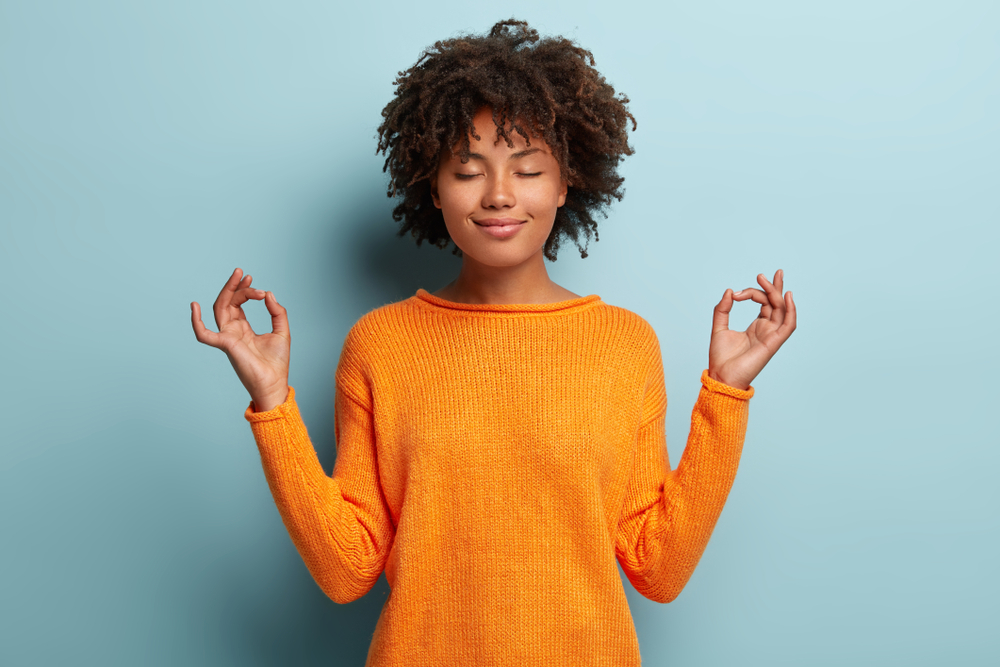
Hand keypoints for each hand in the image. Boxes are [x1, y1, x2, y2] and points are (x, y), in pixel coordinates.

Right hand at [191, 268, 290, 410]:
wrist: (274, 383)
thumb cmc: (276, 362)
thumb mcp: (282, 331)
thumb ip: (277, 312)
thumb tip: (269, 293)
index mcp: (243, 329)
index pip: (238, 303)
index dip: (246, 291)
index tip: (257, 284)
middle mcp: (232, 331)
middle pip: (228, 302)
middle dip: (235, 286)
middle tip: (244, 274)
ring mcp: (227, 337)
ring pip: (220, 309)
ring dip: (228, 292)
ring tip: (239, 277)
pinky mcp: (226, 345)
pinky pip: (204, 334)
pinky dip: (196, 322)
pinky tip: (194, 306)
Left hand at [708, 269, 795, 390]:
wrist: (721, 376)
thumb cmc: (721, 358)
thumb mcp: (718, 328)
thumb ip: (723, 309)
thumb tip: (729, 291)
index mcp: (756, 327)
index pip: (764, 303)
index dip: (753, 292)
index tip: (735, 294)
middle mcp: (767, 330)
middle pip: (776, 304)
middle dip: (773, 287)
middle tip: (764, 274)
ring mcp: (771, 336)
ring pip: (781, 310)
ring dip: (775, 293)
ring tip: (766, 279)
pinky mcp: (773, 343)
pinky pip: (788, 325)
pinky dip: (791, 311)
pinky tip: (787, 296)